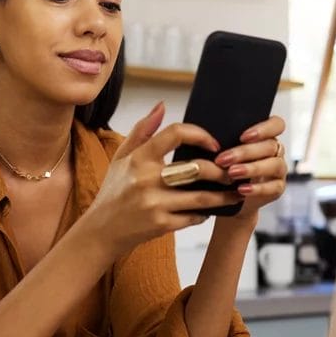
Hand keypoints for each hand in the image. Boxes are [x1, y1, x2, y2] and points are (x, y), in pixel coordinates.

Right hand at [83, 103, 244, 256]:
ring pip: (201, 197)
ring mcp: (154, 203)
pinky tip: (208, 211)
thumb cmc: (114, 191)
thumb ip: (142, 131)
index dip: (200, 135)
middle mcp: (147, 179)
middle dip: (220, 171)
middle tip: (231, 172)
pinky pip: (193, 218)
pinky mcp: (160, 225)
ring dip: (222, 196)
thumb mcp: (121, 158)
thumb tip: (162, 106)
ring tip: (234, 193)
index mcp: (139, 158)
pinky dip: (204, 214)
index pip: (175, 133)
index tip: (214, 144)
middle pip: (197, 168)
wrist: (101, 231)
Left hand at [213, 116, 287, 220]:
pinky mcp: (277, 188)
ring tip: (232, 173)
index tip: (243, 137)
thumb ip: (224, 141)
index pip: (276, 124)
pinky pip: (273, 187)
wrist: (228, 196)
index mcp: (265, 137)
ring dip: (252, 168)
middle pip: (270, 145)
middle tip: (223, 159)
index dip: (263, 129)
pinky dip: (257, 189)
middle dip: (245, 152)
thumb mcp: (224, 151)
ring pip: (274, 165)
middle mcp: (275, 151)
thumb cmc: (225, 167)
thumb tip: (208, 135)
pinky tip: (241, 189)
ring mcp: (278, 170)